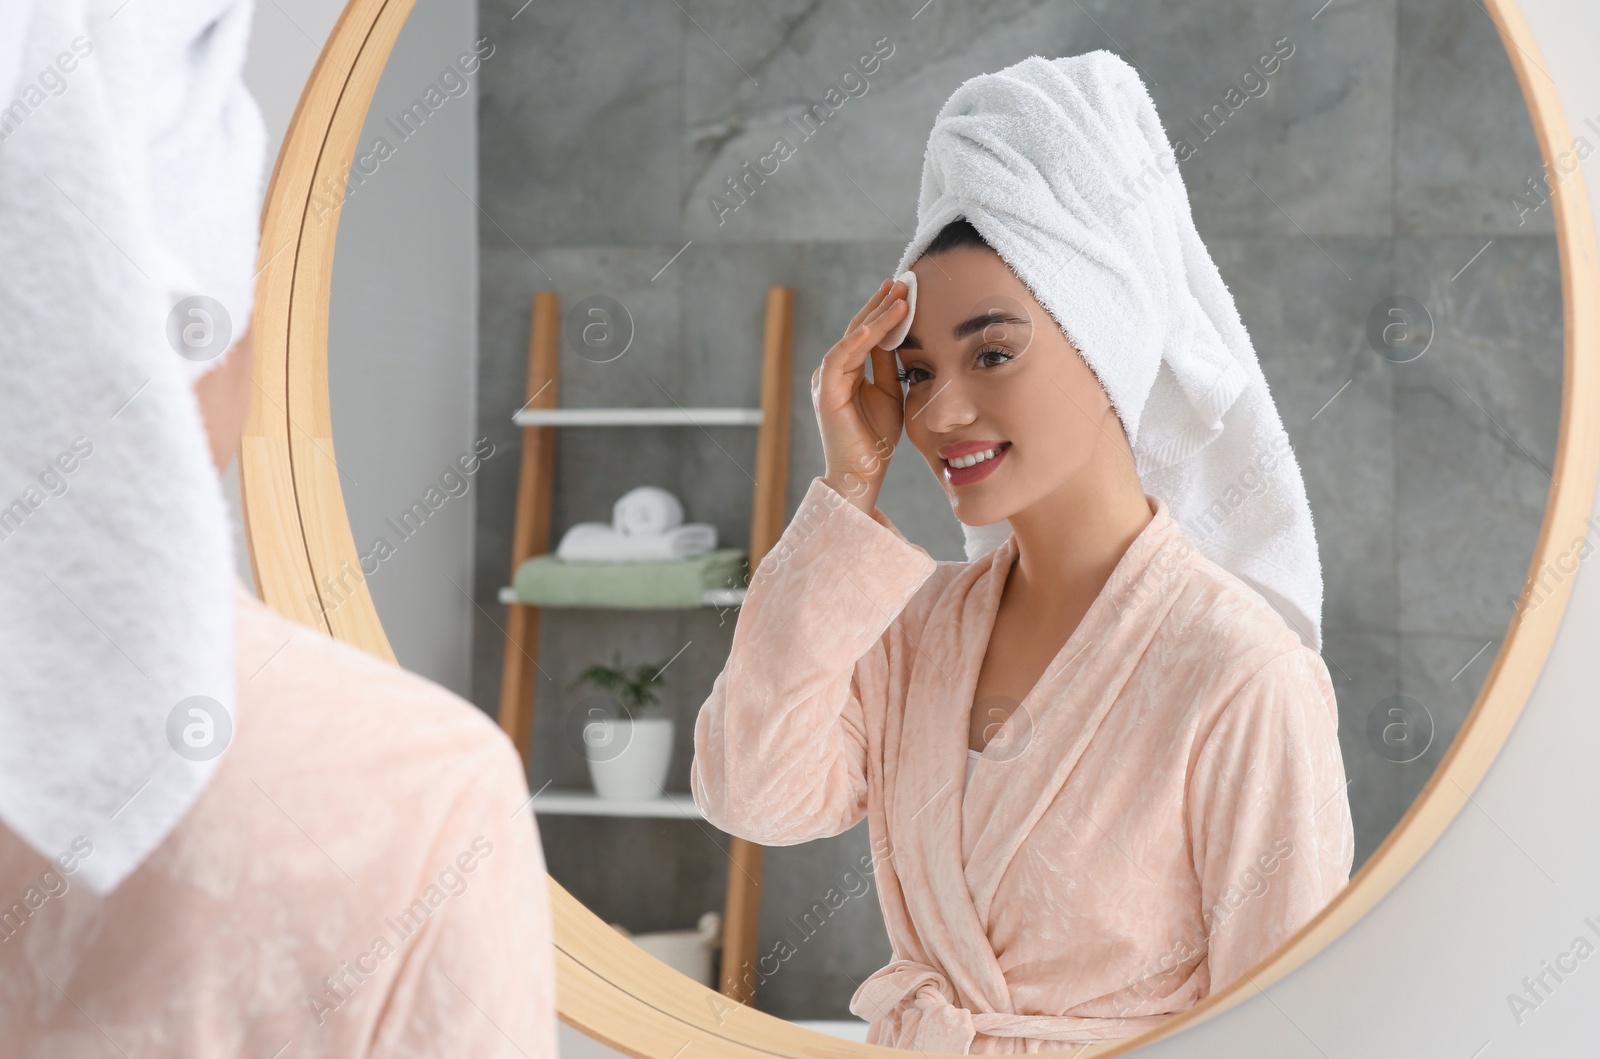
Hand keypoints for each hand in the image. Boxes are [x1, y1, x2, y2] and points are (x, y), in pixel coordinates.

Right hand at [811, 278, 908, 513]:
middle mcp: (834, 370)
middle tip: (901, 282)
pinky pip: (838, 359)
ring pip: (851, 338)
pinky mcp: (826, 392)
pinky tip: (872, 328)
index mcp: (848, 370)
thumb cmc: (876, 438)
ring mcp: (828, 380)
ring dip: (875, 317)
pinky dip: (855, 342)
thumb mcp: (890, 393)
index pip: (866, 333)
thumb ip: (888, 365)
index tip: (904, 291)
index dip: (884, 312)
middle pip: (858, 328)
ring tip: (897, 297)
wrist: (863, 472)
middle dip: (880, 304)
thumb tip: (897, 336)